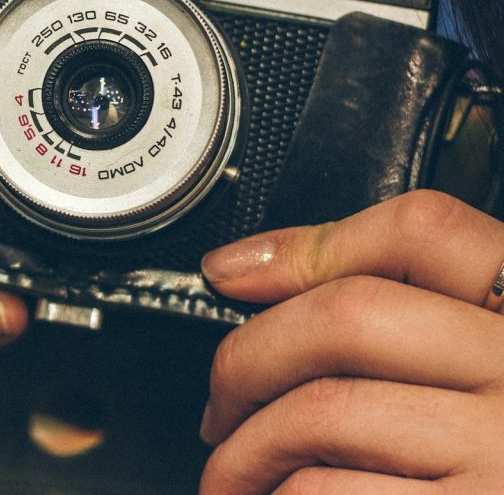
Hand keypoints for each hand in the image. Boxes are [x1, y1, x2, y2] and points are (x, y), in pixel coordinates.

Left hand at [198, 190, 503, 492]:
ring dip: (244, 449)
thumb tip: (242, 269)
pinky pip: (324, 493)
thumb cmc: (487, 456)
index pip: (425, 230)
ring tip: (234, 470)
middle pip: (347, 317)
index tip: (232, 275)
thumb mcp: (475, 366)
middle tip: (220, 402)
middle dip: (246, 357)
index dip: (310, 245)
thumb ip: (391, 309)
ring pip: (321, 413)